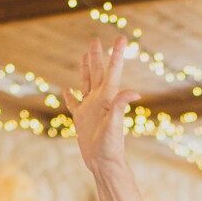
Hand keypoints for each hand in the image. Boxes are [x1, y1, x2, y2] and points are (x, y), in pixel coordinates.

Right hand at [69, 37, 141, 172]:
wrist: (103, 163)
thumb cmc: (111, 146)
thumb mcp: (114, 125)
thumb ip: (120, 106)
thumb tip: (134, 92)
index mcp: (107, 98)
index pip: (112, 71)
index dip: (116, 53)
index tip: (121, 37)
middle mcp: (99, 100)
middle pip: (97, 73)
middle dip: (97, 56)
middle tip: (96, 40)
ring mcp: (90, 109)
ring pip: (86, 83)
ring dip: (85, 69)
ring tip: (85, 54)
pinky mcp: (81, 119)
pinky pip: (74, 103)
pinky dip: (70, 95)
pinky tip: (67, 89)